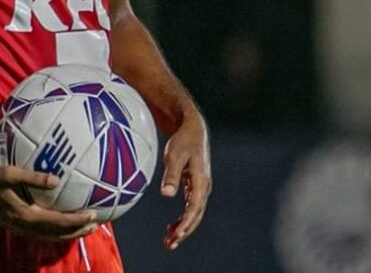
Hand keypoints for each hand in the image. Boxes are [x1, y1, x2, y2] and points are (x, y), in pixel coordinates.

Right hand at [0, 164, 99, 239]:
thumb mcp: (9, 174)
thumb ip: (33, 178)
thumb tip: (56, 180)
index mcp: (25, 216)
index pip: (58, 222)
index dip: (77, 221)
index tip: (93, 216)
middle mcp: (25, 226)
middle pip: (57, 234)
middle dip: (78, 231)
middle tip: (96, 225)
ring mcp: (20, 228)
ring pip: (50, 236)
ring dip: (69, 233)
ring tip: (84, 227)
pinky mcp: (16, 225)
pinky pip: (42, 232)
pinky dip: (56, 231)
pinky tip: (61, 224)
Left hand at [159, 114, 211, 249]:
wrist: (192, 127)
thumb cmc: (183, 140)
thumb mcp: (175, 156)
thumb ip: (171, 175)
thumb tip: (166, 195)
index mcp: (201, 181)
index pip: (195, 208)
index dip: (186, 223)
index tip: (176, 235)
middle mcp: (204, 186)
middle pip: (196, 214)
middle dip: (184, 231)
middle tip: (170, 244)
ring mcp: (200, 186)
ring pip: (194, 213)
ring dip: (184, 227)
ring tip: (170, 240)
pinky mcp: (195, 185)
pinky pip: (191, 207)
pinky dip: (183, 218)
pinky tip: (172, 226)